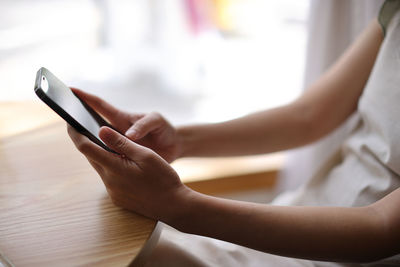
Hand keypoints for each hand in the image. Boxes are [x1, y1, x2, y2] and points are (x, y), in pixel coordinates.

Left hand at [67, 124, 189, 220]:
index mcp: (114, 168)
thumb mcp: (145, 155)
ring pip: (100, 167)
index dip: (75, 133)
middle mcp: (109, 182)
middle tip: (84, 127)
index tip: (69, 121)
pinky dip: (110, 167)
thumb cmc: (163, 178)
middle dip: (86, 142)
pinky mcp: (118, 198)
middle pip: (91, 157)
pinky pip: (109, 178)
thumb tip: (101, 130)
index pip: (85, 147)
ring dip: (101, 154)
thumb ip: (122, 143)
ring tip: (105, 142)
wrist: (173, 205)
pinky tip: (120, 162)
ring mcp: (113, 192)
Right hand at [71, 88, 181, 161]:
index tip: (69, 90)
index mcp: (122, 118)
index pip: (100, 106)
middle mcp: (116, 131)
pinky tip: (96, 164)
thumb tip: (128, 135)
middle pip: (92, 125)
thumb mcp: (157, 121)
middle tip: (63, 117)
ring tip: (76, 142)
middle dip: (77, 120)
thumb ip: (144, 125)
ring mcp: (118, 145)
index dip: (85, 97)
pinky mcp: (123, 159)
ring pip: (98, 144)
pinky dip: (101, 160)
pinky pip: (108, 159)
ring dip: (87, 143)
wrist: (174, 147)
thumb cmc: (164, 129)